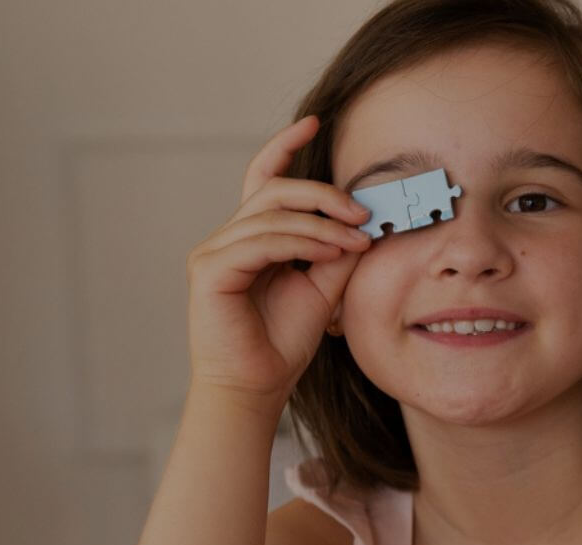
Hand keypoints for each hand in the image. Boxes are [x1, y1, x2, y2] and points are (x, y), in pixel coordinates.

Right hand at [185, 116, 371, 403]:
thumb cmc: (285, 339)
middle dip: (325, 194)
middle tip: (364, 212)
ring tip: (356, 242)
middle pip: (276, 189)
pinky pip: (261, 241)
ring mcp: (214, 251)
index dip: (285, 146)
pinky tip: (330, 254)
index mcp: (254, 235)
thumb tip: (372, 217)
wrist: (257, 385)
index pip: (264, 177)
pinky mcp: (209, 270)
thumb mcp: (325, 284)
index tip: (315, 122)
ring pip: (273, 214)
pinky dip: (301, 242)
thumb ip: (341, 248)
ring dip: (323, 224)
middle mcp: (229, 236)